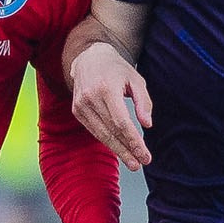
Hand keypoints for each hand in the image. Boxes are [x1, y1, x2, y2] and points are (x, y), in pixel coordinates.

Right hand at [70, 41, 154, 168]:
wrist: (89, 58)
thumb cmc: (117, 70)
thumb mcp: (136, 80)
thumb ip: (143, 102)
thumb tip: (147, 125)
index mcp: (106, 88)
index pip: (121, 122)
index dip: (134, 141)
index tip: (145, 155)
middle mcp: (90, 97)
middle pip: (111, 131)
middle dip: (127, 150)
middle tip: (140, 164)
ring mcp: (80, 105)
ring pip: (101, 134)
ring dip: (118, 150)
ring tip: (132, 162)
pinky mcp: (76, 110)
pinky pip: (94, 130)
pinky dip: (107, 141)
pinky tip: (119, 149)